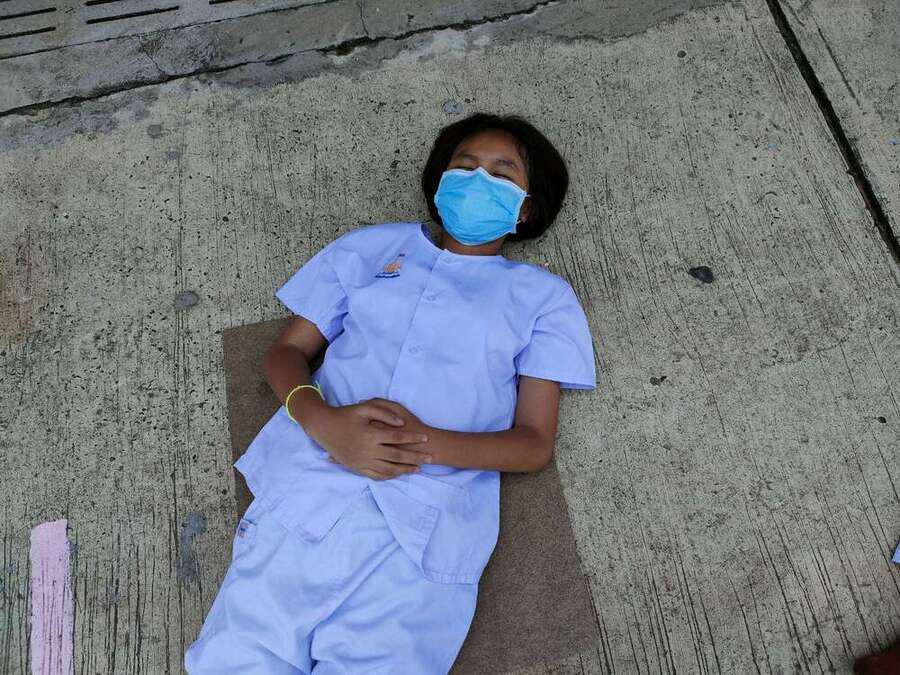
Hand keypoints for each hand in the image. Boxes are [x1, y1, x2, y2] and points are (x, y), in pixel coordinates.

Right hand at [307, 397, 432, 480]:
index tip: (426, 438)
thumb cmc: (345, 414)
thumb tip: (400, 423)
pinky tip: (399, 473)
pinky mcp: (356, 468)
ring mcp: (362, 461)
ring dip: (405, 470)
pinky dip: (389, 476)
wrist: (324, 427)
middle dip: (416, 457)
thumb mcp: (364, 408)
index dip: (413, 438)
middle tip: (430, 458)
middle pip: (397, 456)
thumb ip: (383, 412)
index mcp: (371, 434)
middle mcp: (368, 450)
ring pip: (388, 469)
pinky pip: (376, 475)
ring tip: (418, 469)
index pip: (398, 437)